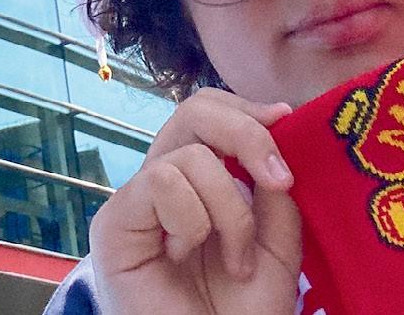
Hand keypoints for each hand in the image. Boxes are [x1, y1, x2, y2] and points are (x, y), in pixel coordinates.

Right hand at [89, 89, 301, 314]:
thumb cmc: (242, 313)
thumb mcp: (280, 246)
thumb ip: (277, 192)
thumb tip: (278, 131)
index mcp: (201, 180)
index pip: (213, 112)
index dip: (248, 109)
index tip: (287, 122)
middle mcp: (166, 180)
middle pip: (194, 109)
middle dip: (246, 133)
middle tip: (279, 180)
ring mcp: (137, 200)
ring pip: (188, 154)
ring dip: (229, 209)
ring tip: (233, 259)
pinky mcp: (115, 222)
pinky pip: (162, 181)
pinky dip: (193, 219)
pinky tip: (185, 255)